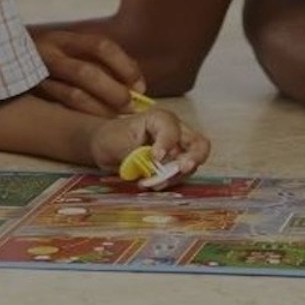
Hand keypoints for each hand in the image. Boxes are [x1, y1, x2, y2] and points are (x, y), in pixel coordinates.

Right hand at [27, 28, 146, 116]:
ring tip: (116, 117)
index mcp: (63, 38)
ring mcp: (36, 75)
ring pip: (72, 95)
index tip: (139, 84)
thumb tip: (136, 84)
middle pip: (86, 72)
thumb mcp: (68, 49)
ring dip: (100, 108)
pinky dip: (82, 116)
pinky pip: (60, 109)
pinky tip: (96, 121)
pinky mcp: (30, 95)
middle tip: (130, 105)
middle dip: (113, 91)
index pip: (100, 46)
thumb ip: (99, 61)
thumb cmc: (45, 59)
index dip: (124, 65)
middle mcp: (48, 54)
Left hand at [88, 108, 210, 184]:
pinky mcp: (175, 164)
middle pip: (198, 144)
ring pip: (192, 163)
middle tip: (183, 169)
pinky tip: (153, 184)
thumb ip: (137, 154)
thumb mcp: (119, 143)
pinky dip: (171, 182)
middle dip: (194, 158)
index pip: (172, 130)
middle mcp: (175, 132)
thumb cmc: (112, 138)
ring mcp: (178, 149)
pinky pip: (181, 176)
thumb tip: (152, 165)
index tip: (155, 157)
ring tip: (154, 183)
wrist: (105, 148)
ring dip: (177, 176)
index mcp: (160, 119)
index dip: (166, 144)